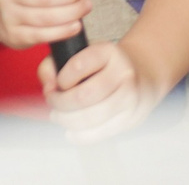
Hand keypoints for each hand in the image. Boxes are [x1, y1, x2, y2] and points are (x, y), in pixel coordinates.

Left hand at [40, 38, 160, 141]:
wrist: (141, 76)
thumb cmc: (102, 67)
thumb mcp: (80, 54)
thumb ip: (54, 64)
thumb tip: (47, 85)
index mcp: (108, 52)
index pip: (77, 66)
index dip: (60, 79)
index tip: (54, 84)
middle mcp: (123, 73)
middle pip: (83, 96)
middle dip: (59, 103)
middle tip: (51, 102)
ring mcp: (130, 97)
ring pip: (92, 117)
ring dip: (67, 120)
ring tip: (58, 116)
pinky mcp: (131, 118)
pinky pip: (102, 132)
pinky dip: (81, 136)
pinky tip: (70, 131)